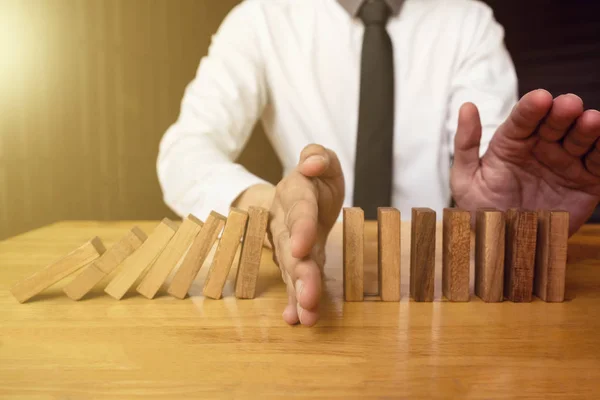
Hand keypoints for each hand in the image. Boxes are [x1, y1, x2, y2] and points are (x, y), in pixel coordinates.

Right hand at [268, 144, 344, 325]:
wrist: (300, 195)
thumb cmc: (315, 179)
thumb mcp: (322, 162)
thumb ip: (318, 157)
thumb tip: (311, 163)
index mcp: (296, 194)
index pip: (299, 210)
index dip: (301, 228)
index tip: (302, 248)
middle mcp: (287, 222)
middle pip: (291, 248)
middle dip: (300, 272)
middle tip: (308, 295)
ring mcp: (289, 245)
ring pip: (291, 269)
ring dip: (298, 292)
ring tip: (306, 315)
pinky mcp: (296, 261)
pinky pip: (293, 281)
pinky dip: (294, 301)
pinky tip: (296, 318)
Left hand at [452, 89, 599, 233]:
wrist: (503, 246)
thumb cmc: (481, 211)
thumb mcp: (465, 179)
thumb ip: (466, 144)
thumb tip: (467, 106)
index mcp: (512, 143)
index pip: (523, 119)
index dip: (531, 108)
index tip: (539, 99)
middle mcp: (541, 148)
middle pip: (555, 123)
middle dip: (562, 112)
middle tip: (568, 105)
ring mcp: (566, 163)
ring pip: (580, 138)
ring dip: (588, 127)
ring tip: (591, 120)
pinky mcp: (587, 182)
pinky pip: (599, 163)